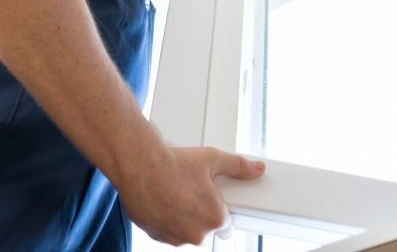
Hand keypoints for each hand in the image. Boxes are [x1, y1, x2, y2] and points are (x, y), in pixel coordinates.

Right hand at [119, 145, 265, 245]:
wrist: (139, 167)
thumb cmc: (173, 164)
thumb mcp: (213, 159)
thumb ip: (239, 167)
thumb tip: (257, 169)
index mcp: (214, 218)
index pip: (226, 223)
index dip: (219, 207)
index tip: (211, 198)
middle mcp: (197, 234)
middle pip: (206, 227)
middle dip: (201, 211)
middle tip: (191, 189)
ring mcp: (176, 238)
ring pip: (187, 230)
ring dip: (184, 217)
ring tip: (176, 192)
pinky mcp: (158, 237)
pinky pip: (169, 231)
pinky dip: (168, 220)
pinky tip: (164, 200)